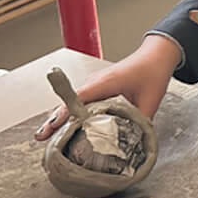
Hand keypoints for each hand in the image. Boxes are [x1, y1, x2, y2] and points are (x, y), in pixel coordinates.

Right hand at [33, 35, 179, 139]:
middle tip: (41, 137)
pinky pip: (79, 103)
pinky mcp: (96, 89)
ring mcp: (93, 85)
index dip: (64, 114)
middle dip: (54, 120)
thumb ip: (141, 122)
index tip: (52, 127)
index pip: (78, 99)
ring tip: (48, 137)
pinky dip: (69, 114)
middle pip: (68, 102)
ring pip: (71, 103)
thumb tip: (135, 142)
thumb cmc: (151, 71)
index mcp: (105, 82)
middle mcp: (94, 82)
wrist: (156, 55)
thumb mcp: (150, 100)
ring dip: (60, 118)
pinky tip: (66, 129)